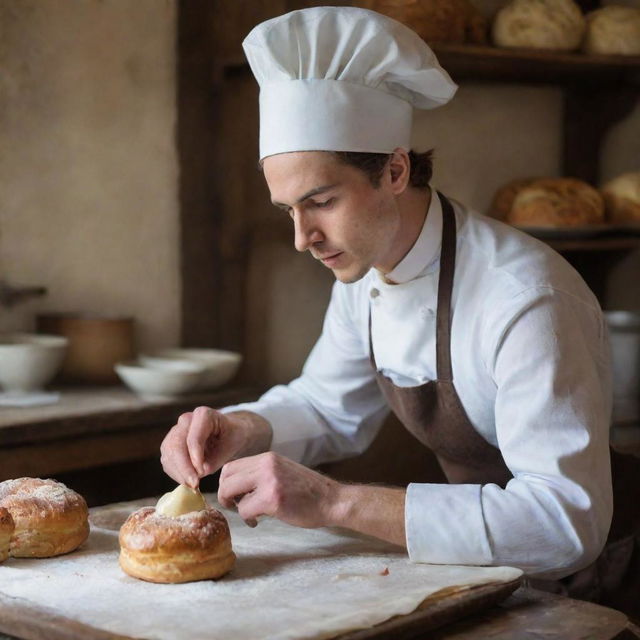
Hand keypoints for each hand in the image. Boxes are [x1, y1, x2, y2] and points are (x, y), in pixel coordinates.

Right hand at [160, 407, 270, 487]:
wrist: (228, 433)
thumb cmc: (232, 437)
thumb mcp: (231, 446)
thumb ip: (215, 460)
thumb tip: (198, 473)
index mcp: (204, 415)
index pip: (193, 438)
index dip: (195, 458)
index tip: (202, 474)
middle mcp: (186, 420)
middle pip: (176, 445)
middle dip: (184, 468)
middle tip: (194, 485)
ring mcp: (176, 431)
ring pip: (168, 453)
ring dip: (178, 473)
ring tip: (192, 485)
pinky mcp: (170, 444)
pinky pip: (167, 460)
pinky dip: (175, 473)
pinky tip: (187, 480)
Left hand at [217, 452, 339, 528]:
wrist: (332, 500)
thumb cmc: (307, 492)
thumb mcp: (281, 472)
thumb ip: (260, 474)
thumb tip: (234, 487)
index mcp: (268, 457)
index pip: (231, 466)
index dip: (227, 483)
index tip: (234, 496)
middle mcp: (266, 464)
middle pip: (226, 477)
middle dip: (225, 495)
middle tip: (235, 506)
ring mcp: (269, 480)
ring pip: (230, 491)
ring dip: (235, 506)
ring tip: (250, 513)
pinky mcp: (273, 499)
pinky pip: (244, 509)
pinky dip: (247, 518)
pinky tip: (257, 521)